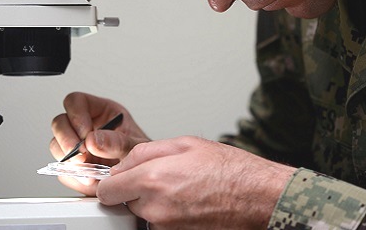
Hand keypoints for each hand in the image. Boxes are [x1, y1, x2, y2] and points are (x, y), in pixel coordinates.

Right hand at [50, 92, 149, 194]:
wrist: (143, 178)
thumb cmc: (142, 156)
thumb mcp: (137, 146)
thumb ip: (119, 142)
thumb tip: (94, 140)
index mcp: (102, 112)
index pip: (76, 102)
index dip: (76, 116)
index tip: (85, 135)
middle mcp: (86, 126)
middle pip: (60, 123)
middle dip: (67, 140)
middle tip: (82, 156)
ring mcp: (78, 147)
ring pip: (56, 145)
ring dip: (68, 160)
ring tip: (88, 171)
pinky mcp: (75, 167)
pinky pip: (63, 170)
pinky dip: (74, 177)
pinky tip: (90, 180)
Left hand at [97, 136, 294, 228]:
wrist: (258, 197)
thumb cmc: (229, 169)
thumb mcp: (185, 144)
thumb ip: (144, 152)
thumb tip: (122, 164)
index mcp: (152, 179)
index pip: (107, 191)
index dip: (112, 182)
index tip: (121, 179)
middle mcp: (155, 207)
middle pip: (125, 202)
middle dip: (137, 191)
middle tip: (163, 179)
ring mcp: (166, 227)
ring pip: (144, 215)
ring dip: (155, 204)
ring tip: (182, 190)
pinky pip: (161, 225)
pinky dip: (170, 216)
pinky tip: (190, 203)